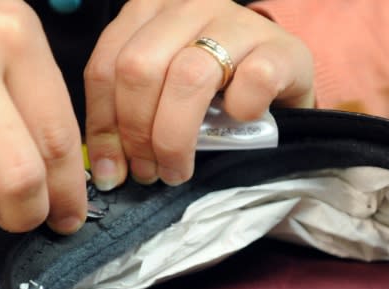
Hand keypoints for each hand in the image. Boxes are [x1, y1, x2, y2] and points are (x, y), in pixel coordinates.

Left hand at [84, 0, 314, 189]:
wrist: (286, 77)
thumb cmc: (220, 90)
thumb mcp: (167, 93)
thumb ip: (133, 116)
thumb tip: (107, 171)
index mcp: (150, 11)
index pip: (106, 67)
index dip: (102, 125)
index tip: (110, 169)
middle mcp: (189, 7)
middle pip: (139, 70)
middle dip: (137, 134)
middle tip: (149, 171)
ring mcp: (237, 21)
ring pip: (187, 77)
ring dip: (175, 137)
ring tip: (177, 170)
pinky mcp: (279, 47)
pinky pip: (251, 81)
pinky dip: (240, 112)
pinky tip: (238, 122)